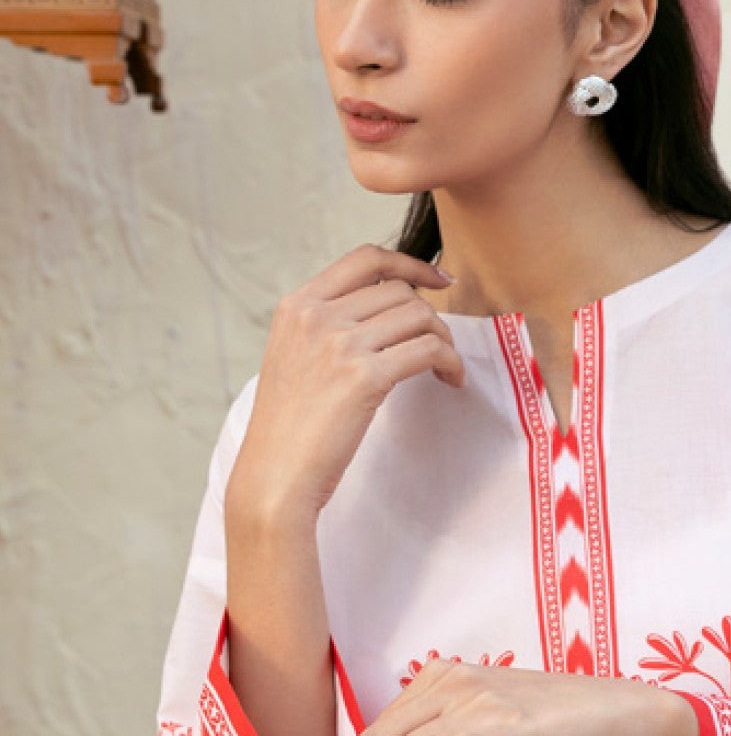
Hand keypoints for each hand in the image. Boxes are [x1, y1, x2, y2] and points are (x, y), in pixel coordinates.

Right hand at [226, 243, 464, 526]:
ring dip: (444, 340)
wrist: (275, 476)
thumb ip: (325, 326)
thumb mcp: (294, 357)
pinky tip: (451, 380)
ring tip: (445, 366)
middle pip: (399, 291)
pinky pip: (429, 350)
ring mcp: (339, 344)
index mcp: (297, 306)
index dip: (410, 264)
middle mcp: (316, 316)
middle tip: (440, 347)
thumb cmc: (289, 429)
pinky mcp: (364, 377)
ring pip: (419, 316)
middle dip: (430, 316)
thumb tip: (383, 309)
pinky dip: (450, 363)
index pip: (365, 259)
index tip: (437, 280)